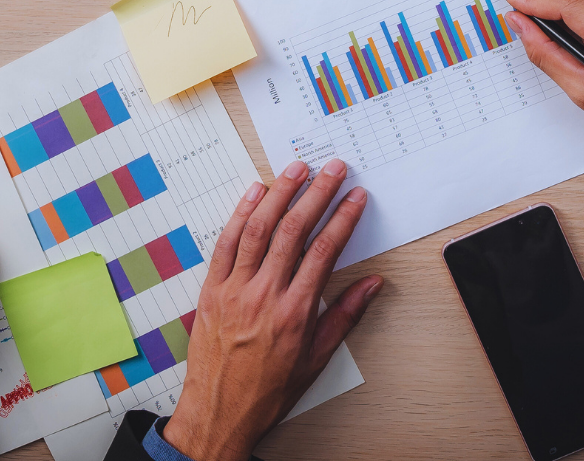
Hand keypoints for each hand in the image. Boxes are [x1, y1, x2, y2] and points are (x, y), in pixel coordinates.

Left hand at [164, 159, 382, 460]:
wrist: (218, 414)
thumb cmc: (267, 391)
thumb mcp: (315, 359)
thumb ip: (344, 316)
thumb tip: (372, 284)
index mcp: (294, 312)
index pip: (325, 250)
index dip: (343, 217)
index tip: (356, 197)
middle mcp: (264, 295)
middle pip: (294, 230)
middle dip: (317, 193)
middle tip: (333, 169)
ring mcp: (234, 289)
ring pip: (258, 228)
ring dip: (280, 193)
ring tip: (297, 169)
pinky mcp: (211, 290)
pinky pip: (225, 243)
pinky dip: (240, 214)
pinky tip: (254, 193)